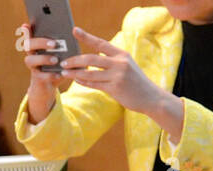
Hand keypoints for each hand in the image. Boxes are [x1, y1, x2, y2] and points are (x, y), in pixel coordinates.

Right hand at [20, 22, 71, 124]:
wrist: (47, 89)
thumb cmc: (57, 69)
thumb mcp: (63, 58)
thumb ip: (66, 50)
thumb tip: (76, 43)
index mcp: (38, 49)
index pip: (30, 37)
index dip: (27, 31)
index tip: (28, 25)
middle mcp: (32, 57)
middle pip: (28, 46)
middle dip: (40, 42)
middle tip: (53, 43)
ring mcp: (33, 68)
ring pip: (29, 60)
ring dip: (43, 58)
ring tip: (55, 60)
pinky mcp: (37, 80)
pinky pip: (41, 76)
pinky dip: (50, 75)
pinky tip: (58, 74)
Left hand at [61, 26, 181, 137]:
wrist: (149, 96)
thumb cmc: (134, 81)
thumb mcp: (125, 66)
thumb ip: (110, 62)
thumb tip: (87, 62)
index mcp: (122, 54)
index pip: (100, 43)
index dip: (86, 37)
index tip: (74, 30)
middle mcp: (120, 62)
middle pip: (91, 58)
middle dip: (75, 60)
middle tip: (63, 62)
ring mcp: (117, 75)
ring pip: (90, 73)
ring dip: (74, 73)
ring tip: (63, 72)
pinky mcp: (114, 88)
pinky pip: (93, 84)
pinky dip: (83, 82)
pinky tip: (76, 79)